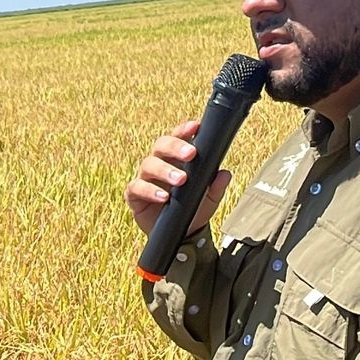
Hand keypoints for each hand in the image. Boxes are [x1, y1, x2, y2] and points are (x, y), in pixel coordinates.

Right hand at [125, 120, 231, 236]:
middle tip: (191, 154)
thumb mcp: (209, 199)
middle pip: (161, 145)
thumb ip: (216, 186)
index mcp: (176, 158)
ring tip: (181, 179)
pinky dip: (150, 191)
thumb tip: (225, 174)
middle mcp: (159, 163)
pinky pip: (137, 187)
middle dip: (175, 147)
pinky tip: (163, 196)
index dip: (184, 130)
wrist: (180, 233)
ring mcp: (145, 178)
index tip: (195, 126)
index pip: (178, 138)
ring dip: (165, 170)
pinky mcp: (134, 194)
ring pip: (149, 164)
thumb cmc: (193, 208)